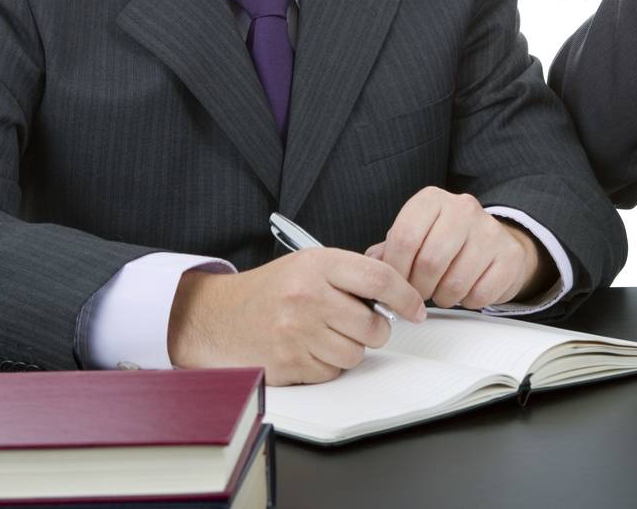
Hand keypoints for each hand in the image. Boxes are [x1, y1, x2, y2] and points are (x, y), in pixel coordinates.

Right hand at [166, 248, 424, 384]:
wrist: (219, 317)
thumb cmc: (271, 290)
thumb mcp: (310, 264)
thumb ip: (351, 274)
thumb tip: (399, 294)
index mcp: (318, 265)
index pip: (380, 279)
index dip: (407, 296)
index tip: (416, 308)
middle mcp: (308, 296)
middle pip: (374, 324)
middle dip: (375, 329)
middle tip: (359, 323)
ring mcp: (298, 332)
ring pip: (356, 353)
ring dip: (350, 348)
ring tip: (327, 334)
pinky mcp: (290, 363)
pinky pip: (333, 372)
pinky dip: (328, 364)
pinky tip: (309, 348)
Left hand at [366, 187, 551, 308]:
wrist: (494, 242)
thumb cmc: (447, 241)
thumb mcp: (415, 236)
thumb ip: (390, 250)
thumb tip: (371, 266)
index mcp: (432, 200)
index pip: (405, 236)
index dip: (395, 270)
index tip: (395, 284)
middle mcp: (463, 208)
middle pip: (429, 262)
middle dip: (418, 288)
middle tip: (418, 293)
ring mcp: (490, 231)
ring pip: (455, 283)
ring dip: (443, 297)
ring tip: (442, 290)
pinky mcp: (509, 256)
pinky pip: (480, 294)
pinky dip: (468, 301)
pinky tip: (466, 289)